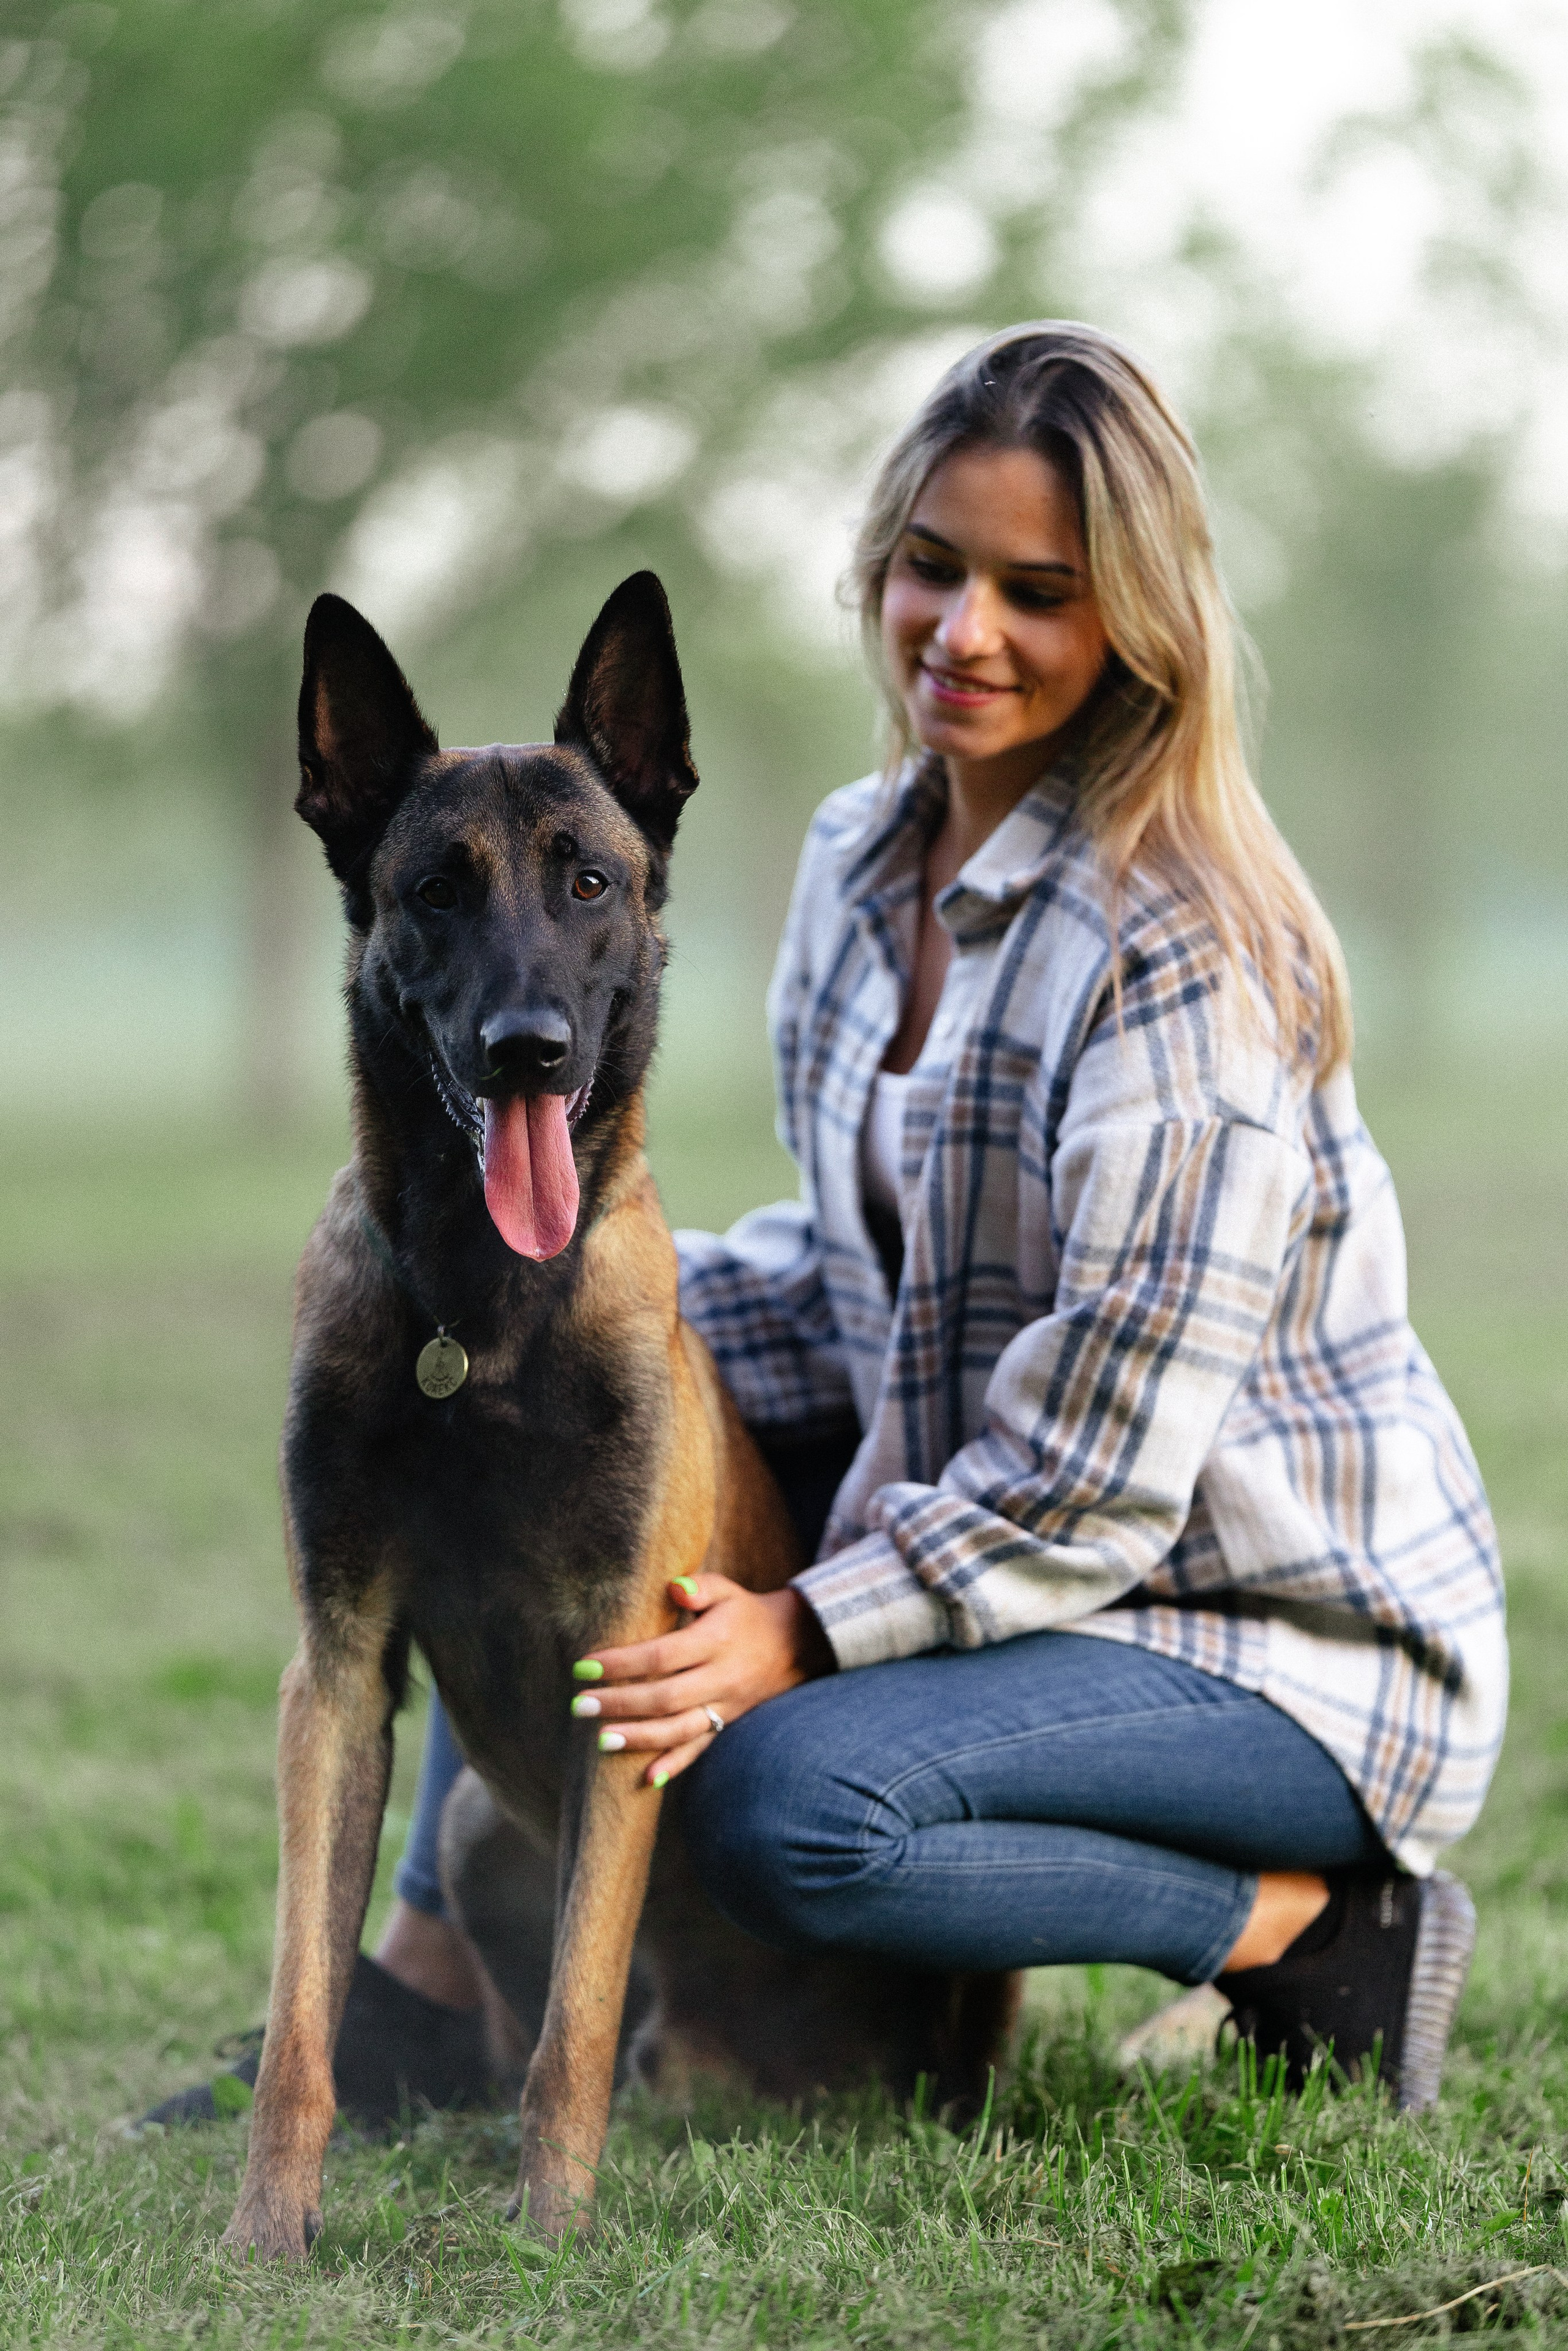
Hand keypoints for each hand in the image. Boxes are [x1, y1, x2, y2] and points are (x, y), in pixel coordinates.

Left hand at [571, 1575, 834, 1788]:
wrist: (792, 1645)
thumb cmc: (744, 1613)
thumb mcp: (726, 1590)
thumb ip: (699, 1585)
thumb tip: (672, 1587)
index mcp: (716, 1641)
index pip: (663, 1655)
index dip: (623, 1662)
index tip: (585, 1665)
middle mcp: (721, 1678)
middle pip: (665, 1697)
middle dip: (620, 1703)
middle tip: (579, 1704)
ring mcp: (725, 1706)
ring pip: (680, 1729)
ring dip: (639, 1738)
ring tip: (600, 1741)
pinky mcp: (726, 1723)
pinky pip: (700, 1748)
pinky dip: (675, 1765)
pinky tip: (648, 1779)